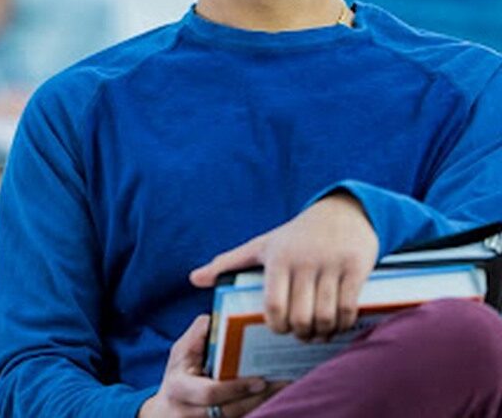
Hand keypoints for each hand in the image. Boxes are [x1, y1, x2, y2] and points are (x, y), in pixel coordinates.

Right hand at [138, 315, 285, 417]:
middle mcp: (190, 412)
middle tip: (281, 383)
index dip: (236, 387)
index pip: (211, 392)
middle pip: (230, 410)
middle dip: (257, 398)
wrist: (167, 412)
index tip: (260, 380)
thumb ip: (199, 334)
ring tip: (283, 387)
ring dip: (262, 404)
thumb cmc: (178, 375)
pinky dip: (257, 409)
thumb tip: (222, 318)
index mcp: (180, 388)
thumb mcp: (180, 352)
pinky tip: (273, 397)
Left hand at [190, 193, 378, 339]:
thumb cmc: (295, 235)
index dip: (277, 327)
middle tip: (301, 336)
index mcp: (278, 258)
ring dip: (323, 333)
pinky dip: (343, 324)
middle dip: (300, 335)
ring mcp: (331, 264)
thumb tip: (193, 279)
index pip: (273, 306)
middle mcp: (304, 261)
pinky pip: (349, 308)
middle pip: (300, 317)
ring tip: (319, 333)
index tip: (280, 330)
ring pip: (326, 317)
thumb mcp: (261, 245)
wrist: (341, 212)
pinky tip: (338, 324)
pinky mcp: (356, 267)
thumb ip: (228, 262)